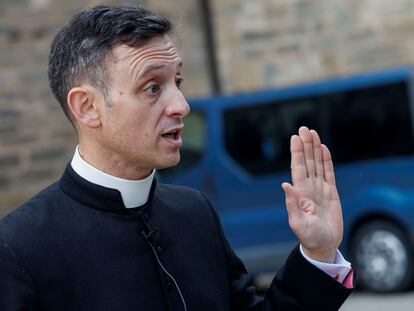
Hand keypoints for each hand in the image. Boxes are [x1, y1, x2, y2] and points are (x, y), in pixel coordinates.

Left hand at [282, 126, 342, 262]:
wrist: (322, 245)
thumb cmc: (308, 236)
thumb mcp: (297, 222)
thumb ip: (292, 203)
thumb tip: (285, 184)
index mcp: (299, 192)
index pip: (298, 167)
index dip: (297, 152)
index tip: (295, 137)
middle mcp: (308, 187)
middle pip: (307, 161)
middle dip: (306, 145)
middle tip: (304, 128)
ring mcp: (320, 188)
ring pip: (317, 163)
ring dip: (315, 148)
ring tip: (313, 133)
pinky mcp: (331, 192)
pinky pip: (329, 173)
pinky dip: (326, 160)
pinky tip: (324, 149)